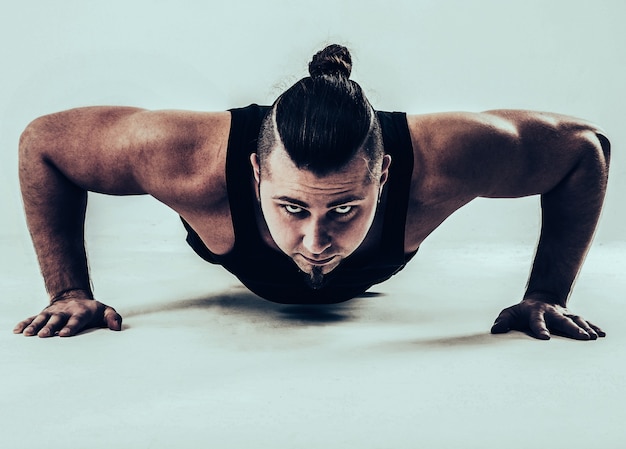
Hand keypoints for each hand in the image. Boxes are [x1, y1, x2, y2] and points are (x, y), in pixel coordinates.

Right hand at [13, 298, 121, 337]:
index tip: (64, 334)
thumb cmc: (92, 310)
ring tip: (27, 334)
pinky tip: (16, 330)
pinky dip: (24, 323)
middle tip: (44, 335)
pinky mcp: (44, 314)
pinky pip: (32, 318)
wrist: (74, 298)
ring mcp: (53, 312)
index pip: (76, 320)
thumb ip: (113, 318)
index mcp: (81, 312)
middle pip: (57, 319)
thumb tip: (117, 328)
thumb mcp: (105, 311)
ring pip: (42, 318)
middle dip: (50, 326)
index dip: (71, 326)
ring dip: (35, 326)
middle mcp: (65, 312)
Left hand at [490, 298, 604, 339]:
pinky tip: (601, 334)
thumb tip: (495, 330)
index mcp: (535, 312)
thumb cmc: (522, 312)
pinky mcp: (573, 317)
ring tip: (593, 337)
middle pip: (562, 320)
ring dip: (585, 328)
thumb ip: (503, 321)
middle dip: (572, 328)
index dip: (540, 328)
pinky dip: (593, 327)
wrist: (541, 299)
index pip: (537, 321)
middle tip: (582, 337)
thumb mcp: (510, 313)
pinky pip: (585, 321)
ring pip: (576, 320)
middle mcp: (552, 313)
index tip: (545, 338)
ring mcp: (564, 314)